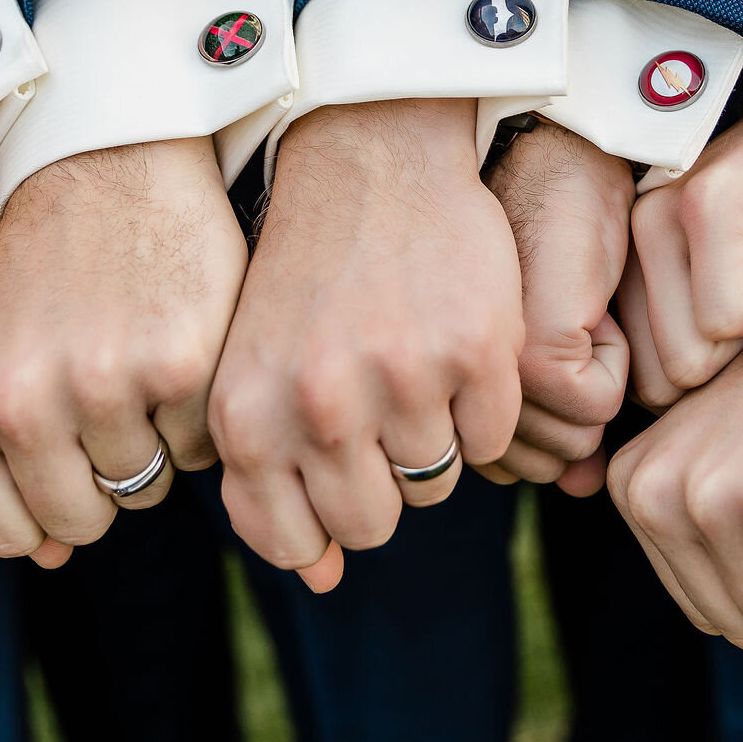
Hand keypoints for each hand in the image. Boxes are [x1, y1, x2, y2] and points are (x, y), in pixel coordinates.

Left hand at [0, 139, 240, 566]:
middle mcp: (19, 406)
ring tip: (142, 373)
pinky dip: (200, 417)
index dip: (47, 511)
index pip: (8, 534)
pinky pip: (202, 446)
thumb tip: (46, 559)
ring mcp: (99, 387)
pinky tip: (180, 354)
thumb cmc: (39, 264)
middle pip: (80, 522)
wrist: (105, 161)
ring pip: (145, 488)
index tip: (67, 462)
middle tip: (112, 414)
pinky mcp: (176, 365)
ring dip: (154, 449)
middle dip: (103, 485)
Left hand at [208, 99, 522, 590]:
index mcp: (248, 418)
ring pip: (437, 483)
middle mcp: (319, 406)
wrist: (371, 160)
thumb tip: (322, 581)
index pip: (294, 541)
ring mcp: (402, 379)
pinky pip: (494, 436)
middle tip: (380, 411)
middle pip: (374, 523)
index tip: (334, 468)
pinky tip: (451, 345)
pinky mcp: (477, 351)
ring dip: (433, 438)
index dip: (323, 520)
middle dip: (383, 483)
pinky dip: (483, 406)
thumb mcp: (256, 373)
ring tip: (411, 364)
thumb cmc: (306, 275)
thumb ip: (269, 479)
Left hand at [474, 120, 632, 495]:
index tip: (538, 341)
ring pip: (571, 441)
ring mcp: (485, 375)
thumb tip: (577, 487)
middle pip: (538, 463)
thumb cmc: (536, 238)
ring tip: (567, 307)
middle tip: (557, 321)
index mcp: (428, 387)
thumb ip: (547, 421)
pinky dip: (615, 355)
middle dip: (569, 403)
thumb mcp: (534, 339)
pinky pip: (598, 406)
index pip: (504, 464)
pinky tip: (586, 299)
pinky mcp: (531, 354)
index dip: (546, 410)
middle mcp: (444, 389)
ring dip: (592, 378)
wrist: (545, 162)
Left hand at [618, 91, 742, 406]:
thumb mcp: (741, 327)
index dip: (706, 395)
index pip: (633, 396)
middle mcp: (624, 243)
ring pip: (689, 361)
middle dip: (731, 369)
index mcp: (624, 273)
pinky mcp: (705, 202)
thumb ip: (695, 377)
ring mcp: (657, 217)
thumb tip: (663, 481)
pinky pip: (730, 318)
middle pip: (659, 388)